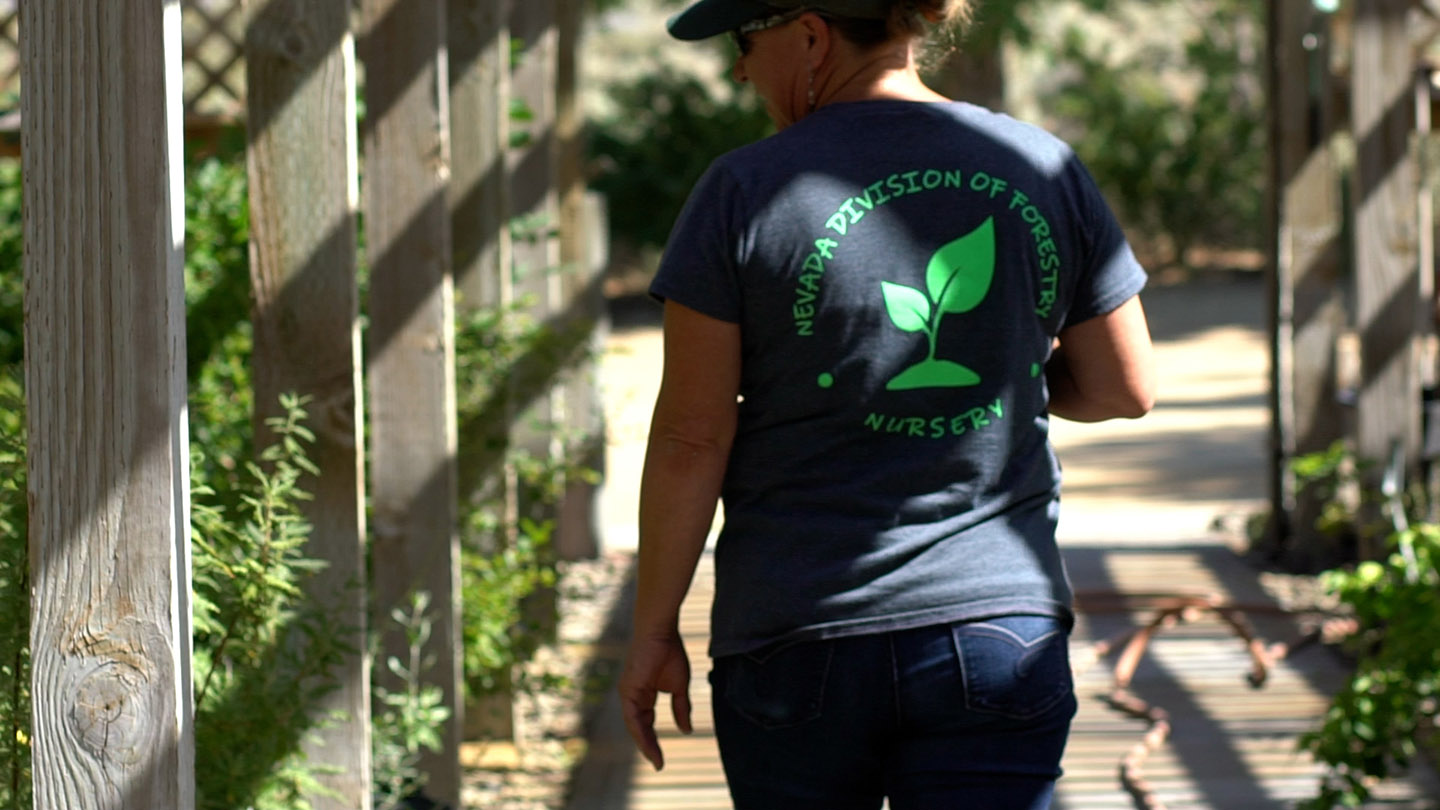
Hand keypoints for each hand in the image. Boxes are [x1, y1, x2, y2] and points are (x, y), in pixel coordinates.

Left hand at [618, 633, 693, 770]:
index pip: (646, 723)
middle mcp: (632, 696)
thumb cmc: (669, 652)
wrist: (661, 631)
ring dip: (644, 743)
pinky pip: (632, 716)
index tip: (661, 759)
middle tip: (659, 764)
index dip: (653, 740)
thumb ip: (681, 707)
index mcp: (643, 695)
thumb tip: (686, 730)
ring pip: (634, 725)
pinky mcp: (628, 690)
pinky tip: (647, 743)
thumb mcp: (679, 686)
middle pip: (639, 727)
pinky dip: (640, 731)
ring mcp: (628, 693)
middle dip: (649, 746)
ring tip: (655, 759)